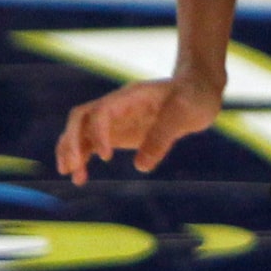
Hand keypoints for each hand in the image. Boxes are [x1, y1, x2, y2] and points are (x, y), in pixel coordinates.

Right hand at [55, 77, 223, 184]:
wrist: (198, 91)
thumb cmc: (194, 97)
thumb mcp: (185, 114)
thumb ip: (163, 137)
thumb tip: (140, 166)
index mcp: (130, 97)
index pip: (101, 112)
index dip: (99, 133)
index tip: (107, 157)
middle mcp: (116, 106)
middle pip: (81, 118)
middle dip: (72, 142)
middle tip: (72, 167)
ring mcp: (115, 119)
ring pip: (81, 132)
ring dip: (72, 153)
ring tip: (75, 179)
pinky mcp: (119, 132)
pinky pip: (92, 144)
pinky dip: (82, 159)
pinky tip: (81, 178)